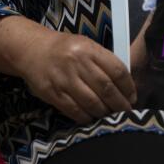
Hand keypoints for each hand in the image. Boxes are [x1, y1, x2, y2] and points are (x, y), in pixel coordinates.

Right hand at [14, 27, 136, 124]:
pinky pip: (74, 110)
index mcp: (89, 49)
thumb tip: (124, 84)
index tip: (132, 97)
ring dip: (105, 113)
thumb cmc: (63, 48)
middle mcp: (77, 63)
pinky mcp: (52, 93)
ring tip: (111, 116)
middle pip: (106, 88)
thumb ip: (103, 61)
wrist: (31, 49)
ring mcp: (64, 79)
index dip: (128, 87)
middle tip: (126, 112)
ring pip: (92, 102)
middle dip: (120, 104)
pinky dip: (87, 117)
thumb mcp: (85, 45)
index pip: (117, 70)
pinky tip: (93, 118)